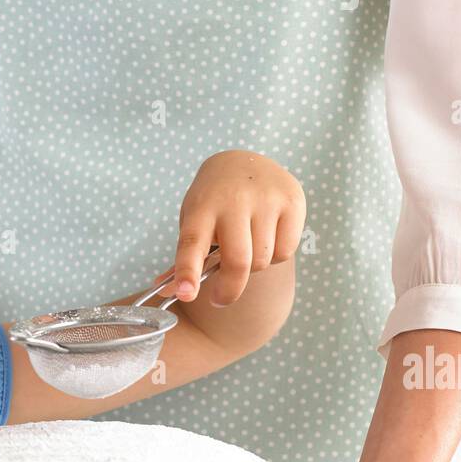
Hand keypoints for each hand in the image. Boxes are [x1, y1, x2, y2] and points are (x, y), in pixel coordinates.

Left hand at [168, 150, 305, 306]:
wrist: (244, 163)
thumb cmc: (213, 202)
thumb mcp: (194, 219)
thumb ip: (185, 257)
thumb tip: (168, 293)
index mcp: (202, 206)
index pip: (192, 242)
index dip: (188, 271)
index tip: (186, 293)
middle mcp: (234, 199)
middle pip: (237, 262)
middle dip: (229, 290)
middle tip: (220, 298)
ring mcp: (266, 198)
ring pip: (262, 261)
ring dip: (253, 266)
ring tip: (247, 246)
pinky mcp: (292, 201)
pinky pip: (285, 251)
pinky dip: (275, 255)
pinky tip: (268, 237)